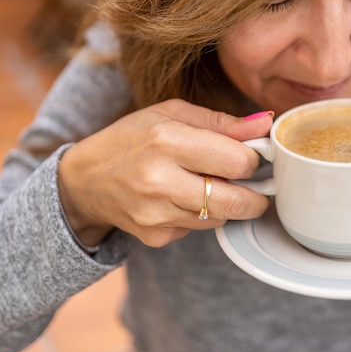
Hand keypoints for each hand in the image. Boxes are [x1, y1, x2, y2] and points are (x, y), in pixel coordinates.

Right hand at [58, 99, 273, 247]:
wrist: (85, 180)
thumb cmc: (131, 139)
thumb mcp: (171, 114)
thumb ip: (222, 122)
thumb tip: (266, 124)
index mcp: (166, 141)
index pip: (239, 162)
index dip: (253, 159)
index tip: (251, 156)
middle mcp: (160, 181)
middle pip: (236, 201)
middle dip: (254, 195)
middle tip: (254, 184)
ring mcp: (156, 214)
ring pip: (221, 218)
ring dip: (226, 203)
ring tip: (207, 184)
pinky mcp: (155, 236)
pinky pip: (199, 229)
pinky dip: (201, 216)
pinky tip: (182, 200)